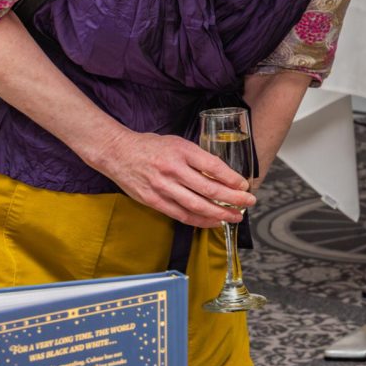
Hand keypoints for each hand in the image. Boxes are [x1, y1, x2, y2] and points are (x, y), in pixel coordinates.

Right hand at [80, 129, 254, 228]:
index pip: (214, 167)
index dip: (232, 179)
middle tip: (248, 202)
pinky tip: (213, 222)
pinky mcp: (154, 201)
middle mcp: (173, 170)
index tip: (244, 185)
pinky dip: (200, 220)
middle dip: (233, 198)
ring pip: (197, 205)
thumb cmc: (150, 146)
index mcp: (182, 151)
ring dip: (220, 213)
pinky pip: (181, 214)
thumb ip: (197, 157)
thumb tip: (220, 173)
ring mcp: (163, 187)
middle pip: (210, 189)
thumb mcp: (178, 143)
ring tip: (235, 216)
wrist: (117, 153)